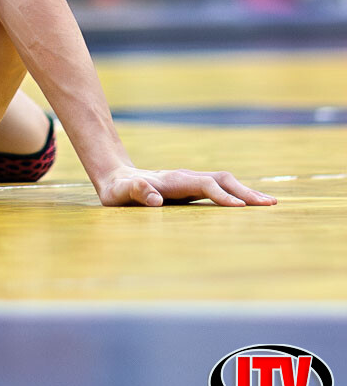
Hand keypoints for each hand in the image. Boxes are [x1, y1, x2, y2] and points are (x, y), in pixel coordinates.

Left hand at [95, 166, 276, 207]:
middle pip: (221, 180)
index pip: (204, 185)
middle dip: (245, 191)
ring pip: (224, 182)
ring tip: (269, 204)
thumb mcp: (119, 193)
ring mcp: (191, 181)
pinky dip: (238, 194)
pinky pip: (220, 188)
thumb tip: (156, 200)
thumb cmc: (118, 190)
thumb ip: (136, 192)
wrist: (116, 177)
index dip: (221, 195)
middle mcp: (186, 177)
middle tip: (270, 205)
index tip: (240, 208)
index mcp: (172, 180)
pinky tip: (251, 205)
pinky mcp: (193, 188)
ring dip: (246, 192)